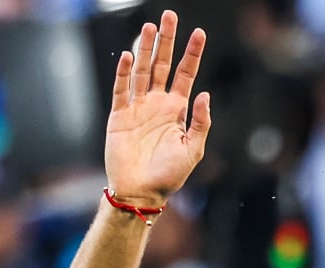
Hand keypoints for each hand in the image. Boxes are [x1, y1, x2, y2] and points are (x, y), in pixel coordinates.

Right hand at [105, 10, 210, 206]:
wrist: (141, 192)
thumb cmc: (169, 175)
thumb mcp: (193, 149)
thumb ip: (200, 122)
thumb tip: (205, 94)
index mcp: (176, 110)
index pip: (186, 74)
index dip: (192, 53)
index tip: (198, 32)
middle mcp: (157, 104)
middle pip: (162, 64)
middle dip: (166, 40)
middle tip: (169, 16)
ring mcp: (137, 108)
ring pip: (141, 71)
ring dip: (145, 49)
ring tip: (149, 27)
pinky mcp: (119, 116)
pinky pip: (121, 90)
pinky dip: (123, 73)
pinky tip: (127, 56)